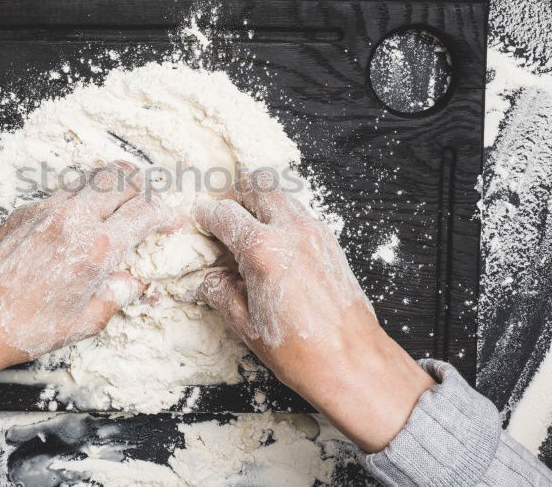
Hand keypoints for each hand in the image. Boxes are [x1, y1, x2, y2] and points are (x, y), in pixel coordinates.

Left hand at [0, 161, 172, 404]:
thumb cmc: (25, 327)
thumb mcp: (86, 321)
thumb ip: (119, 294)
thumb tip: (136, 283)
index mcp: (96, 248)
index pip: (146, 212)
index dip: (166, 215)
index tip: (171, 223)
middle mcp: (74, 220)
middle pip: (124, 178)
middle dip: (145, 189)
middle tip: (150, 206)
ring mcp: (48, 209)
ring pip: (94, 177)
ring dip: (116, 185)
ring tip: (123, 203)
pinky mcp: (26, 210)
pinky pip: (66, 190)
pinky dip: (84, 197)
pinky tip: (84, 219)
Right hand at [191, 171, 433, 451]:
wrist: (353, 363)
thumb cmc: (302, 351)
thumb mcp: (245, 324)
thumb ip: (221, 292)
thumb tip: (209, 280)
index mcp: (263, 250)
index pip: (224, 214)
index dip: (205, 215)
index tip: (199, 219)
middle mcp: (291, 232)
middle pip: (257, 187)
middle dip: (234, 196)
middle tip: (222, 215)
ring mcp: (316, 234)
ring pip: (282, 196)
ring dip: (260, 203)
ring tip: (247, 228)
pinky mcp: (331, 244)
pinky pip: (301, 215)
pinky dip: (282, 217)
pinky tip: (274, 245)